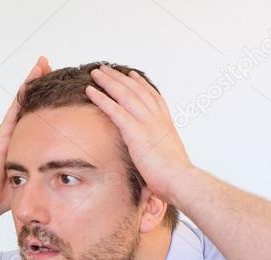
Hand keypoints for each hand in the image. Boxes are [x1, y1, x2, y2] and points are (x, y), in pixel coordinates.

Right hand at [0, 56, 50, 219]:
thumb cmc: (6, 193)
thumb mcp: (32, 177)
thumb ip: (44, 169)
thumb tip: (67, 171)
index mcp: (22, 141)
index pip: (35, 114)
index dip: (45, 98)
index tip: (59, 82)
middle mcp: (13, 133)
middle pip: (27, 101)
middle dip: (37, 81)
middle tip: (48, 61)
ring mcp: (6, 134)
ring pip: (20, 102)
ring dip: (30, 82)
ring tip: (41, 63)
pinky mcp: (1, 139)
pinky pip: (13, 114)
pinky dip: (21, 98)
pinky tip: (28, 84)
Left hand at [84, 65, 192, 203]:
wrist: (180, 180)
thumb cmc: (175, 177)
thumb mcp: (168, 160)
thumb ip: (160, 153)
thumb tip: (156, 160)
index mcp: (165, 124)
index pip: (152, 97)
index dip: (141, 84)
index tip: (132, 75)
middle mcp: (156, 119)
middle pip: (136, 90)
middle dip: (120, 78)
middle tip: (107, 68)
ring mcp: (146, 124)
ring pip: (125, 95)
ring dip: (109, 81)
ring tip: (96, 72)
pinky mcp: (135, 132)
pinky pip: (115, 110)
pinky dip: (101, 98)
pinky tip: (90, 91)